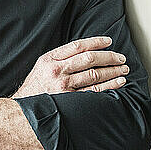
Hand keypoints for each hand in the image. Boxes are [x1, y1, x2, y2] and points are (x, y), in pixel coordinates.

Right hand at [12, 36, 128, 98]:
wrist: (27, 108)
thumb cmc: (36, 85)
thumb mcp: (42, 65)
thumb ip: (60, 57)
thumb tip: (85, 50)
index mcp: (50, 59)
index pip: (77, 46)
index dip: (95, 42)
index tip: (108, 41)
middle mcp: (57, 71)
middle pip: (89, 59)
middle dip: (108, 57)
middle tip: (120, 57)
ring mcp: (65, 86)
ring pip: (95, 74)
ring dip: (112, 71)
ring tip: (123, 69)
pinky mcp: (71, 100)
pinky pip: (95, 91)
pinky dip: (110, 86)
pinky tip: (118, 82)